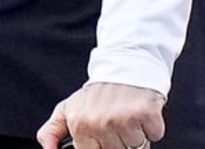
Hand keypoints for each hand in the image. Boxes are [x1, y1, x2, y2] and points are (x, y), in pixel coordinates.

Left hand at [37, 82, 164, 148]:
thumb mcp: (68, 109)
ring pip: (135, 148)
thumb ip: (51, 132)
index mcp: (80, 125)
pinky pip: (153, 136)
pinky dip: (152, 127)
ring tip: (128, 116)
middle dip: (118, 143)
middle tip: (116, 123)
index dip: (100, 147)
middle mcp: (100, 123)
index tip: (103, 137)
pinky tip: (141, 113)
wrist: (125, 64)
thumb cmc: (97, 92)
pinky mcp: (146, 114)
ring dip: (136, 135)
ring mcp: (123, 119)